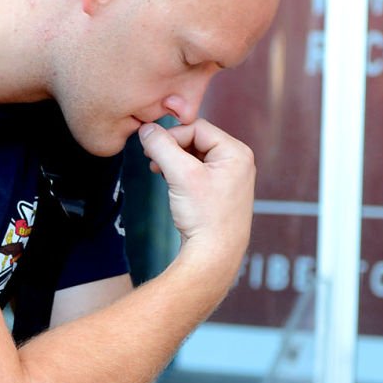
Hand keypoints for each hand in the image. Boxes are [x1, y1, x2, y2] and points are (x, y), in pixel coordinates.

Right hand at [138, 117, 254, 267]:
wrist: (214, 255)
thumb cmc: (204, 217)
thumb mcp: (180, 175)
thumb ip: (162, 147)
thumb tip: (146, 129)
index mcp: (236, 152)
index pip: (197, 127)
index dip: (171, 136)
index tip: (151, 149)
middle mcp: (237, 162)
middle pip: (195, 140)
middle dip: (171, 149)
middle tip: (152, 160)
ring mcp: (229, 177)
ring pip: (193, 155)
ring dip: (173, 160)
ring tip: (158, 171)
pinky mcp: (219, 191)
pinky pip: (196, 171)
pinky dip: (179, 173)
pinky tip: (169, 183)